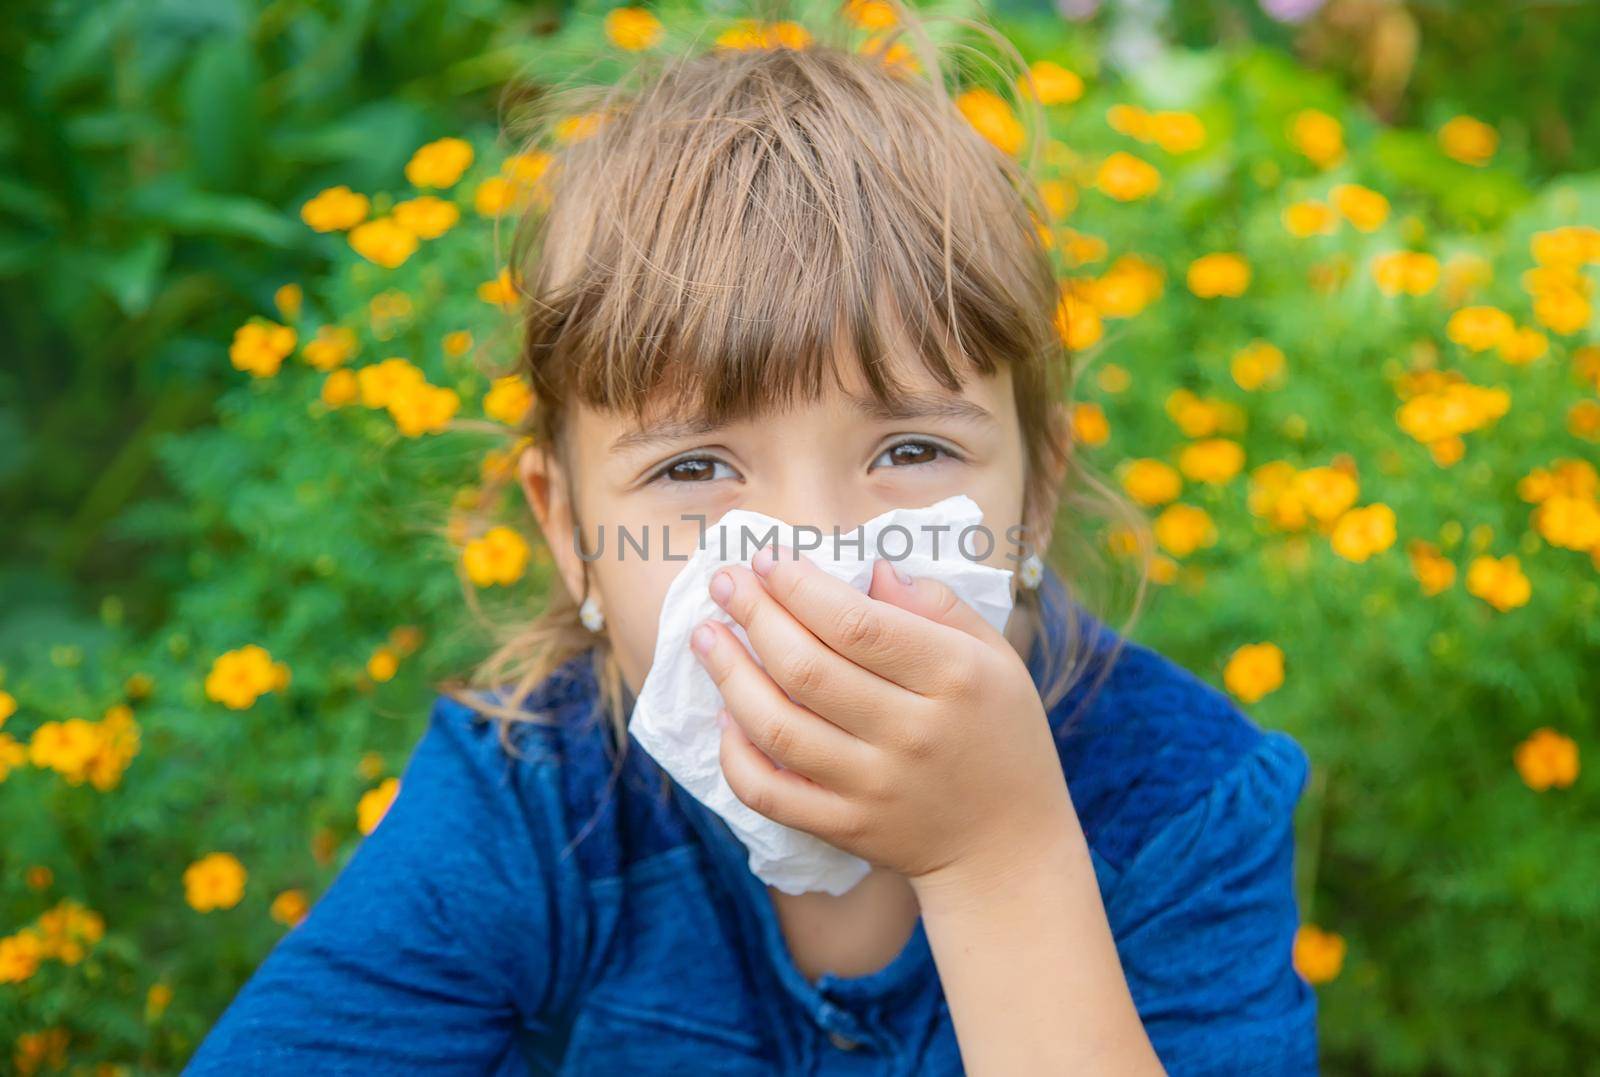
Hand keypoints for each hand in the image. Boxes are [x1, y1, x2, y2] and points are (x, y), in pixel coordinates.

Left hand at [690, 545, 1077, 893]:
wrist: (1009, 846)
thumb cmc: (1000, 733)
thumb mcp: (996, 658)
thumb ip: (938, 607)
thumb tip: (872, 568)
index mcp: (954, 677)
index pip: (857, 624)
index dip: (799, 587)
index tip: (767, 560)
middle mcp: (912, 733)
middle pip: (807, 669)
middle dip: (753, 616)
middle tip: (724, 583)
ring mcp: (875, 787)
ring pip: (778, 728)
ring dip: (729, 675)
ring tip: (706, 636)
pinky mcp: (847, 828)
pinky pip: (770, 793)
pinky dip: (736, 755)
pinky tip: (725, 716)